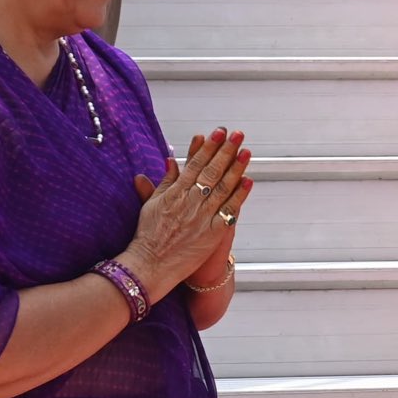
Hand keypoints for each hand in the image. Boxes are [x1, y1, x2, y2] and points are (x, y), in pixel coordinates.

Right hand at [148, 132, 247, 286]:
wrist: (151, 265)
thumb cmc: (149, 235)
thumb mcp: (152, 204)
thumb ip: (164, 182)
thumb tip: (171, 160)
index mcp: (175, 193)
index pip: (194, 164)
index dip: (208, 147)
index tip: (218, 133)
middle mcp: (189, 202)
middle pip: (211, 171)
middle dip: (225, 151)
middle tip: (237, 134)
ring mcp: (202, 217)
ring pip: (222, 187)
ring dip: (236, 168)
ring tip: (246, 151)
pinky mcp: (212, 233)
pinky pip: (229, 211)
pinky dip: (239, 196)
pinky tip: (248, 181)